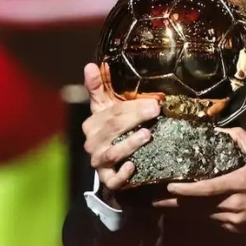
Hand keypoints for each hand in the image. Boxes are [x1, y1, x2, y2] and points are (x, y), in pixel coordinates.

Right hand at [81, 63, 160, 197]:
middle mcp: (92, 143)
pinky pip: (113, 180)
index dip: (132, 107)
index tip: (153, 102)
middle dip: (135, 119)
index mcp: (92, 124)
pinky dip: (122, 175)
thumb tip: (90, 65)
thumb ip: (99, 88)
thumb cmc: (112, 129)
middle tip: (156, 111)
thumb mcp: (105, 108)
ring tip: (147, 135)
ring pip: (112, 153)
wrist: (112, 163)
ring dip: (129, 144)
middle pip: (113, 129)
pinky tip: (133, 167)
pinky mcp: (108, 180)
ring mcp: (99, 162)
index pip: (111, 113)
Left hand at [155, 127, 245, 232]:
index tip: (169, 186)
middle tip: (152, 199)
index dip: (187, 190)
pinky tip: (184, 210)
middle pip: (198, 206)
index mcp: (239, 183)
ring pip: (202, 215)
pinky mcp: (234, 229)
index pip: (207, 189)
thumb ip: (238, 137)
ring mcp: (233, 219)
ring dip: (182, 210)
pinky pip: (211, 221)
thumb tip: (215, 129)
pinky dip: (198, 215)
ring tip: (161, 204)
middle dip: (174, 203)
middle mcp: (233, 204)